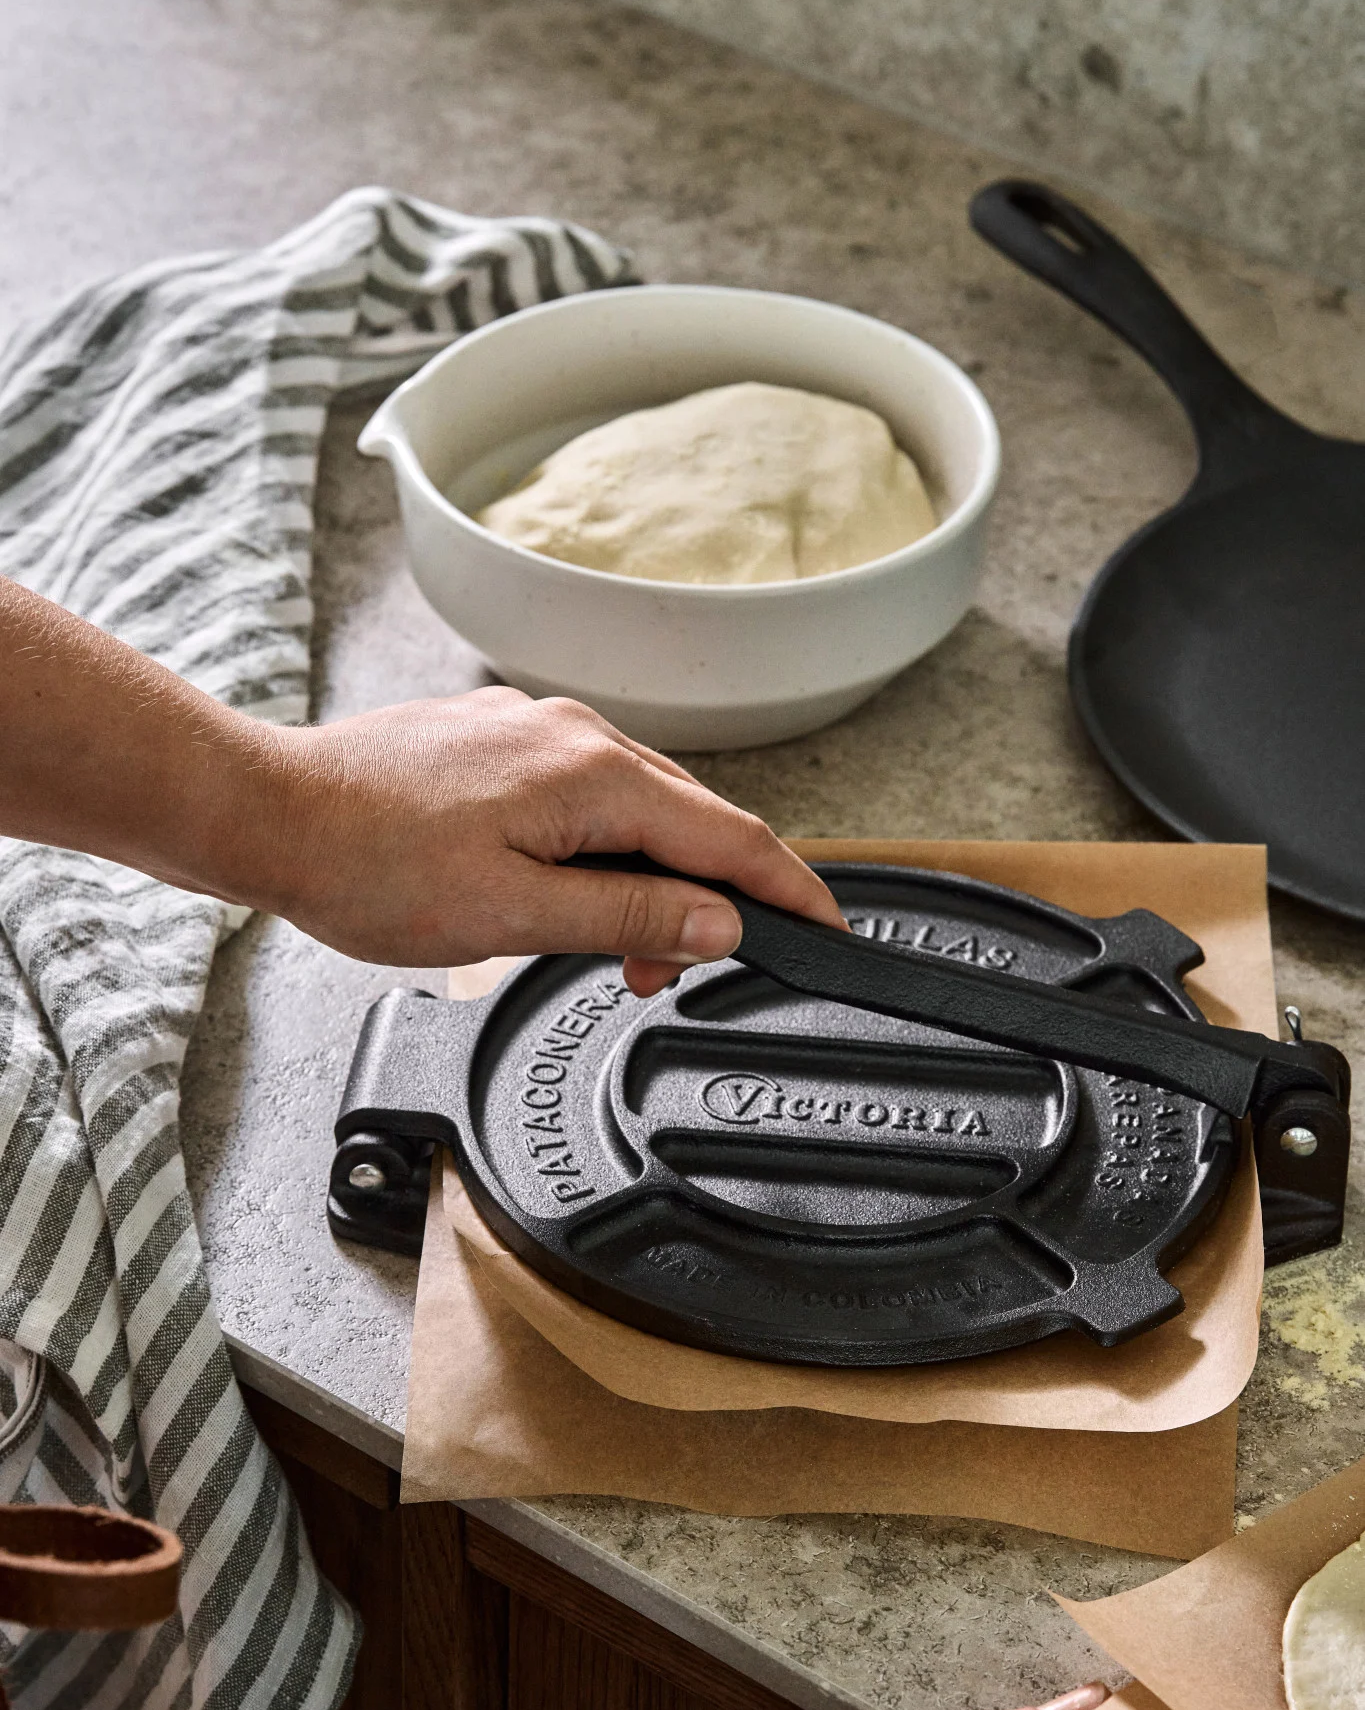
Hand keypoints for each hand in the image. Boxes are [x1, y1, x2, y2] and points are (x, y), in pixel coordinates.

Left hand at [258, 687, 842, 991]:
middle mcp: (578, 734)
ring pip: (641, 809)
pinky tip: (575, 895)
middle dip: (712, 902)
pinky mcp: (505, 741)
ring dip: (653, 882)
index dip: (792, 893)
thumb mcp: (513, 915)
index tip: (831, 935)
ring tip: (614, 955)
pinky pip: (592, 795)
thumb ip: (630, 916)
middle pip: (694, 819)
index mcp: (594, 774)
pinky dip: (608, 851)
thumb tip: (720, 923)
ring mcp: (539, 729)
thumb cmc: (368, 865)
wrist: (270, 812)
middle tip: (673, 980)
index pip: (732, 838)